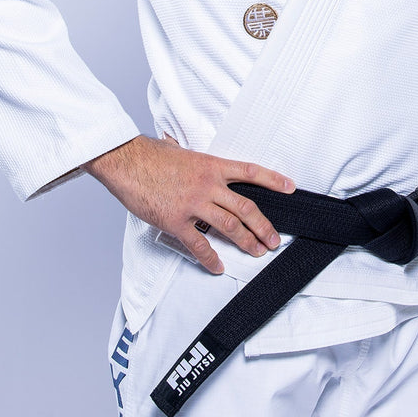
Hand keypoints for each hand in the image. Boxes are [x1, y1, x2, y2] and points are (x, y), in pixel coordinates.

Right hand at [83, 135, 294, 273]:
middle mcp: (207, 185)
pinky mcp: (176, 221)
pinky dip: (210, 258)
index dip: (273, 180)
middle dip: (263, 226)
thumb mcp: (181, 150)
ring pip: (229, 226)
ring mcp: (193, 204)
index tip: (290, 187)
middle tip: (274, 239)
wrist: (127, 161)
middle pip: (245, 207)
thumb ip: (196, 160)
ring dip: (246, 241)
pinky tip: (218, 266)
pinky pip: (199, 244)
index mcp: (211, 165)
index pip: (250, 171)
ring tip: (257, 252)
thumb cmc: (150, 155)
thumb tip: (197, 159)